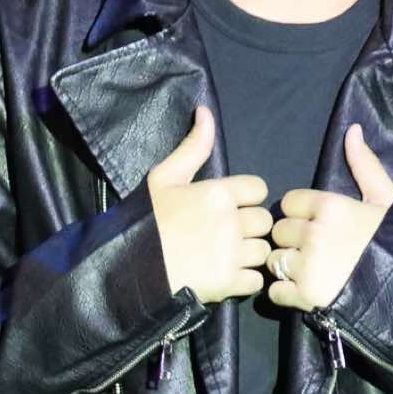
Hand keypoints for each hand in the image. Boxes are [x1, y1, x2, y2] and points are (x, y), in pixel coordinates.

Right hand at [147, 106, 273, 302]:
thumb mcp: (164, 177)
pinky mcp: (229, 283)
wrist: (129, 267)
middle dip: (249, 227)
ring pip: (262, 251)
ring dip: (249, 254)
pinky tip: (227, 276)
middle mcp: (231, 221)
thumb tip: (206, 110)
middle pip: (263, 221)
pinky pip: (256, 280)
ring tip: (227, 256)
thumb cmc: (146, 220)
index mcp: (218, 192)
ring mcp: (232, 254)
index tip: (230, 207)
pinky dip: (245, 280)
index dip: (247, 198)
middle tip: (227, 234)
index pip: (258, 188)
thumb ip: (193, 146)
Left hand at [267, 123, 392, 311]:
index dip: (301, 214)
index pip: (290, 203)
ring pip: (275, 260)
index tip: (318, 225)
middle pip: (280, 231)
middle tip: (316, 251)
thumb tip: (352, 130)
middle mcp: (314, 233)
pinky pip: (275, 291)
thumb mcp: (386, 199)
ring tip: (310, 272)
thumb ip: (364, 165)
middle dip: (294, 240)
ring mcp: (308, 266)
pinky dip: (285, 293)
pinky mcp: (304, 297)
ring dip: (287, 266)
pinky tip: (305, 292)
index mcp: (330, 206)